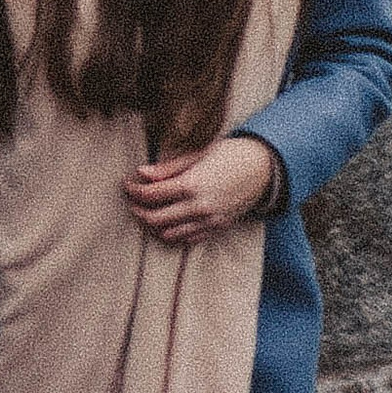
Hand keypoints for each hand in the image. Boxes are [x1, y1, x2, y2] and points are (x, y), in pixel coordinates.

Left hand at [124, 136, 279, 247]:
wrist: (264, 167)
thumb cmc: (231, 153)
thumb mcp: (200, 153)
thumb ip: (169, 167)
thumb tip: (141, 173)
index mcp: (192, 184)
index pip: (151, 195)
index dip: (134, 190)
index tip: (128, 184)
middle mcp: (198, 206)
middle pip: (155, 218)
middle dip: (138, 210)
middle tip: (133, 201)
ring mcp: (208, 220)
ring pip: (168, 234)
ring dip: (153, 225)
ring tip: (149, 212)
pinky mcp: (217, 228)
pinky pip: (187, 239)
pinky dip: (173, 233)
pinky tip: (170, 221)